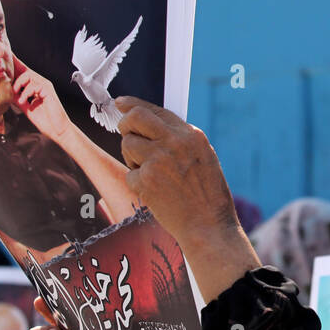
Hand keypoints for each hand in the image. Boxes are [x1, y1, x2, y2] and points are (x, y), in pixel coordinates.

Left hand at [13, 55, 73, 144]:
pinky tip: (24, 101)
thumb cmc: (46, 121)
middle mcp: (41, 85)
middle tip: (7, 81)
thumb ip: (18, 99)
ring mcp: (46, 87)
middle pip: (25, 71)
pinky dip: (26, 93)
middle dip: (14, 72)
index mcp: (36, 88)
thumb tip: (8, 93)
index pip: (24, 75)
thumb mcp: (26, 108)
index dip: (14, 69)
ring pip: (29, 75)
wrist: (57, 130)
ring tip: (16, 94)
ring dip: (19, 83)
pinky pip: (35, 85)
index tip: (4, 64)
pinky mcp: (48, 91)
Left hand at [116, 97, 238, 245]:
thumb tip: (152, 127)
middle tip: (125, 133)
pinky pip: (130, 174)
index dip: (133, 105)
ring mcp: (158, 160)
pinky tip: (155, 193)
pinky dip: (138, 184)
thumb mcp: (203, 157)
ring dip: (132, 158)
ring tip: (152, 174)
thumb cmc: (207, 196)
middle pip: (135, 117)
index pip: (156, 110)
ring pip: (127, 144)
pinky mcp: (146, 179)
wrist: (208, 226)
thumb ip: (180, 140)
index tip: (121, 103)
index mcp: (191, 135)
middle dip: (125, 124)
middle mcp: (174, 142)